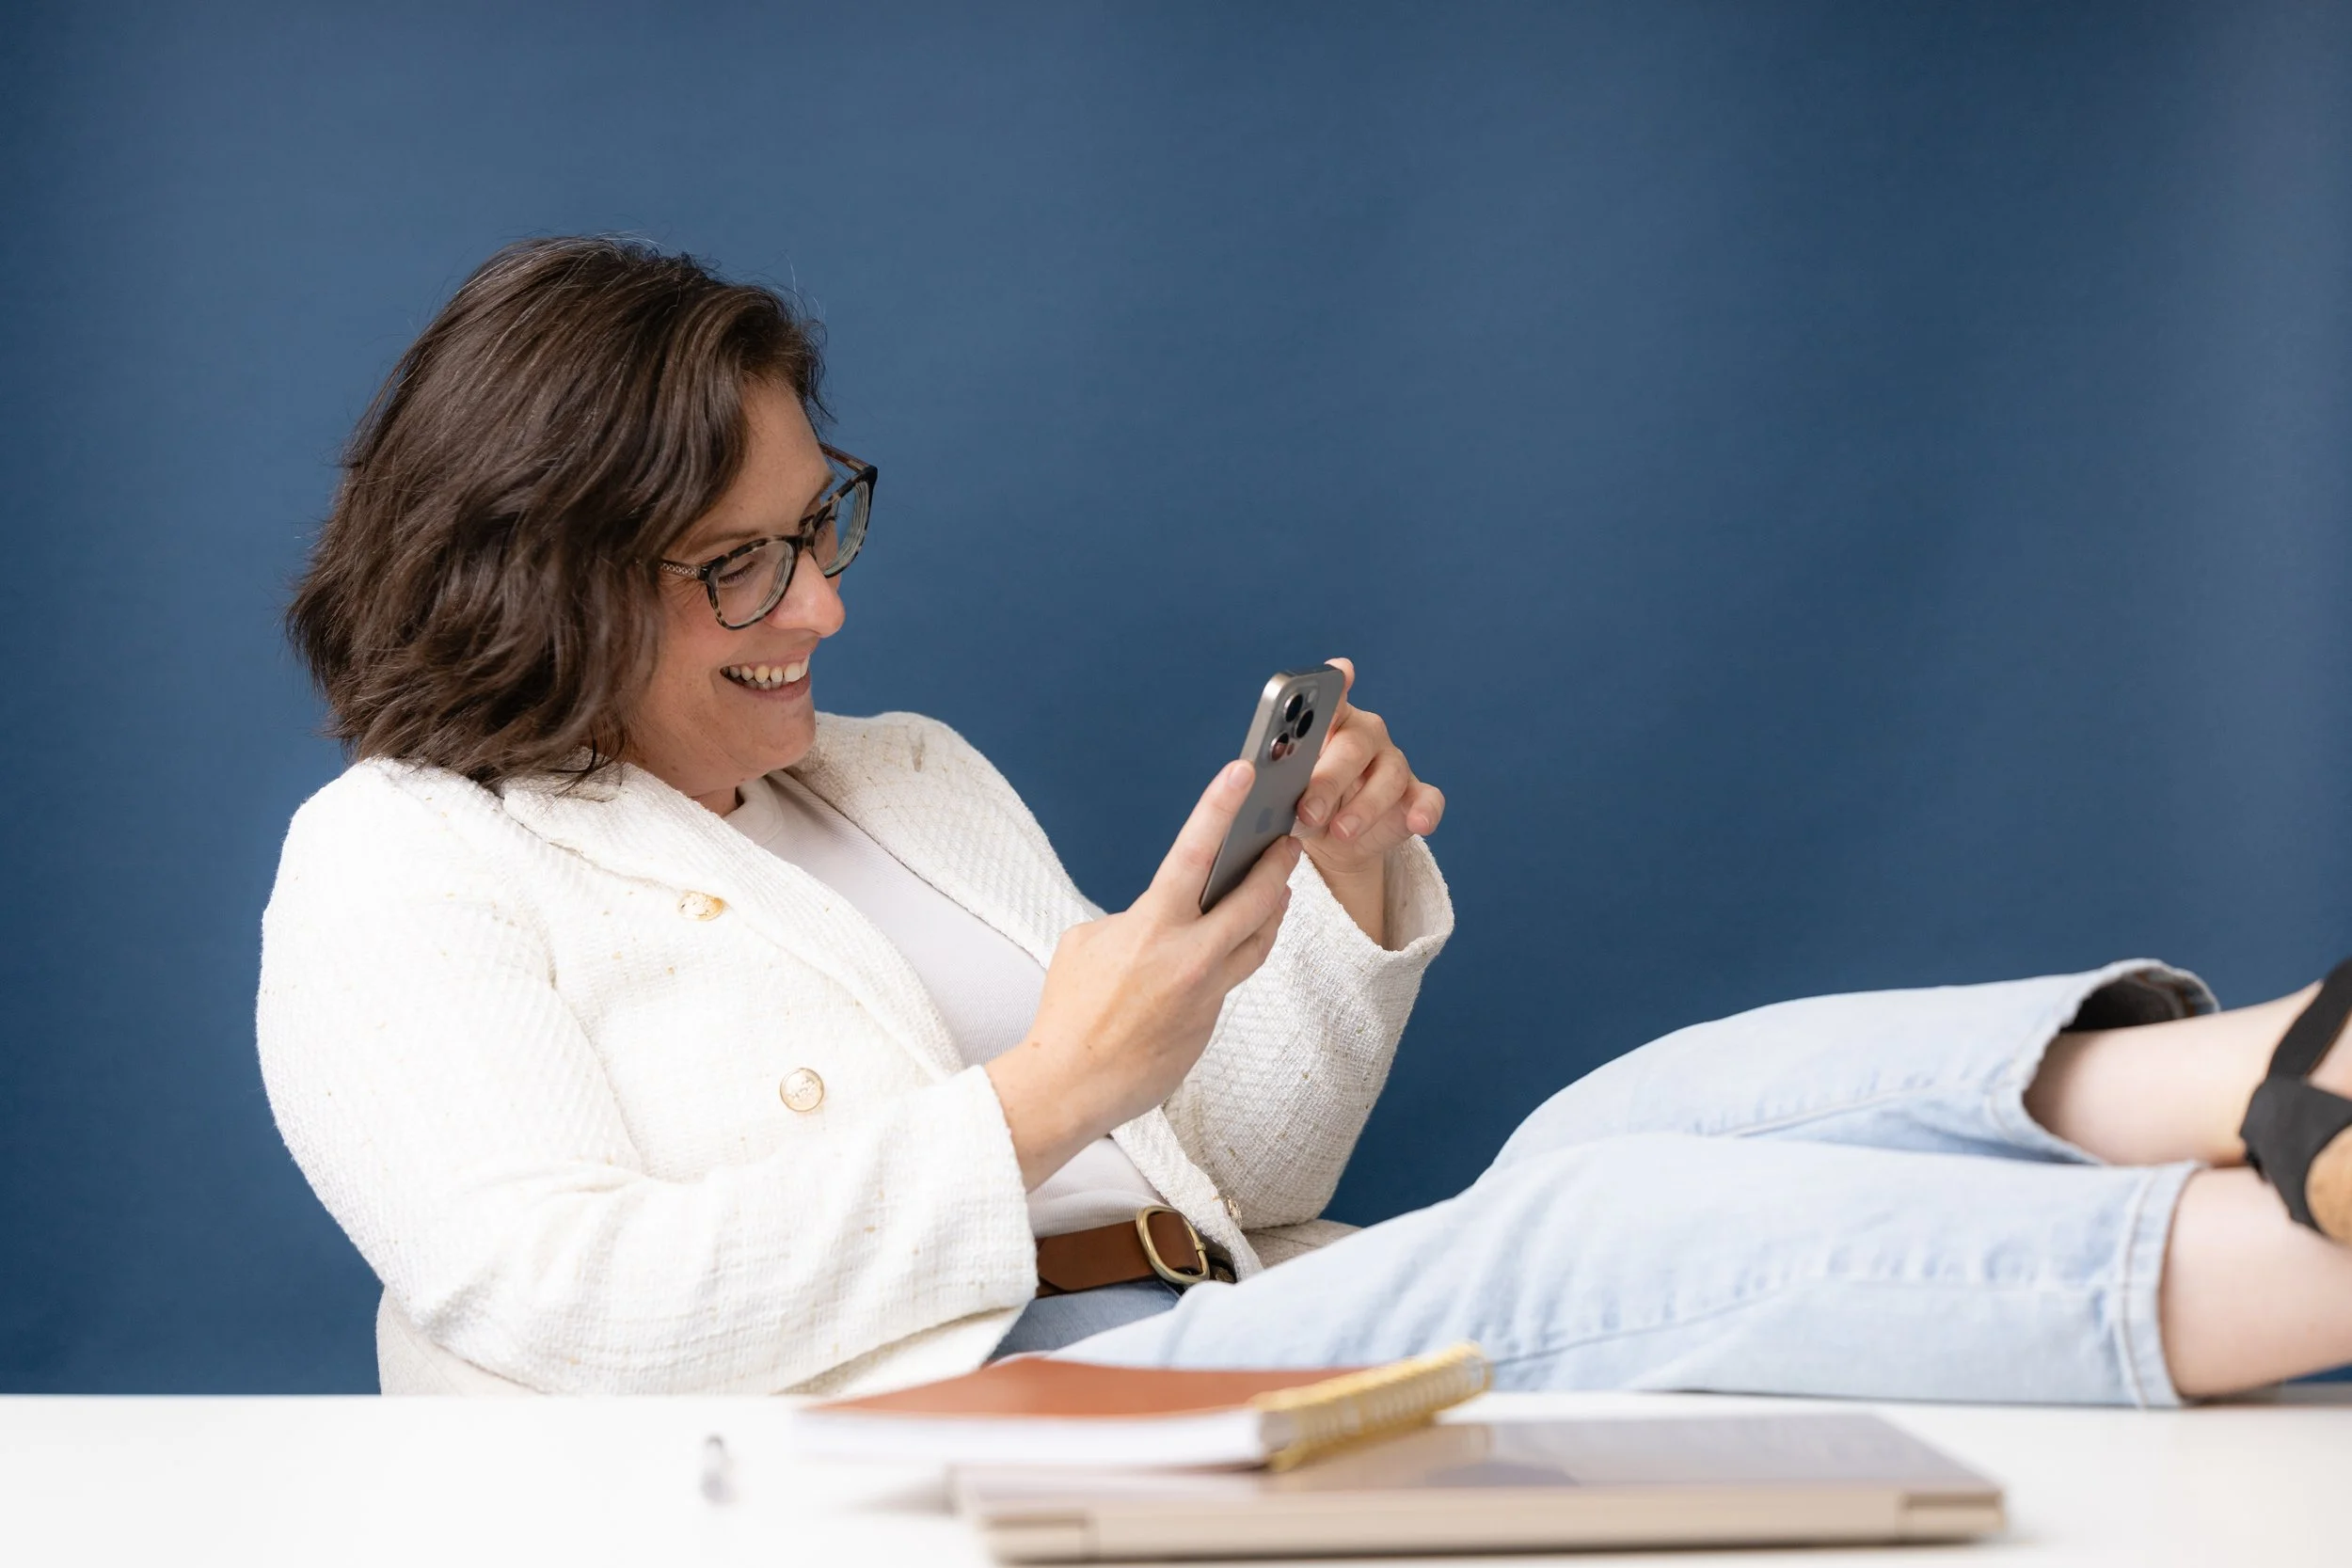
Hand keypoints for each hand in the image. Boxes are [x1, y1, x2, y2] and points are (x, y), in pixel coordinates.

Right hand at [986, 759, 1301, 1187]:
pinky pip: (1234, 975)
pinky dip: (1241, 951)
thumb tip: (1160, 914)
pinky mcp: (1211, 1022)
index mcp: (1152, 926)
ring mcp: (1206, 992)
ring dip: (1273, 908)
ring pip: (1258, 940)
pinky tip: (1244, 937)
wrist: (1073, 1084)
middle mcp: (1189, 956)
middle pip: (1256, 899)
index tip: (1244, 771)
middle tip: (1290, 840)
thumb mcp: (1087, 943)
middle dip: (1277, 865)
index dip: (1221, 805)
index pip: (1195, 851)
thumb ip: (1131, 918)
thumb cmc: (1069, 1009)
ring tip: (1280, 887)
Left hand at [1293, 657, 1444, 884]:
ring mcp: (1393, 763)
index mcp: (1329, 723)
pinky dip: (1425, 810)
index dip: (1334, 687)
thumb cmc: (1302, 804)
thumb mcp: (1281, 792)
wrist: (1331, 841)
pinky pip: (1427, 798)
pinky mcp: (1415, 795)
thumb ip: (1275, 778)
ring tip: (1341, 832)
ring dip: (1364, 807)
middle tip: (1307, 810)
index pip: (1330, 699)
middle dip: (1329, 779)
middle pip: (1353, 746)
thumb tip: (1263, 781)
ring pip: (1389, 776)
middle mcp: (1365, 735)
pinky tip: (1419, 824)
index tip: (1338, 673)